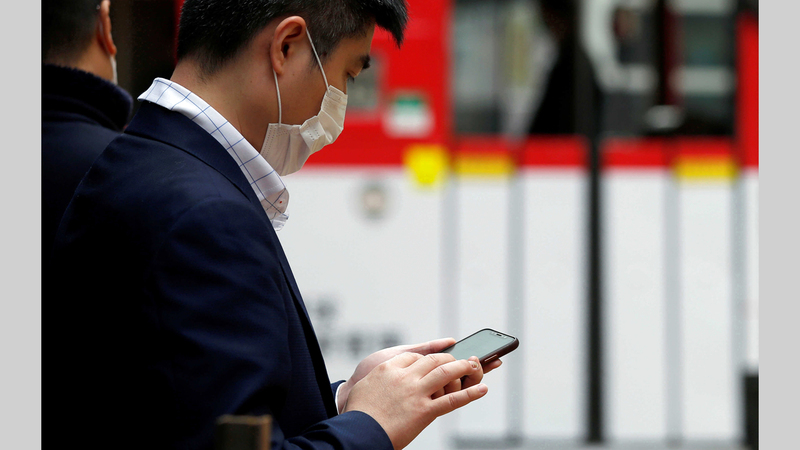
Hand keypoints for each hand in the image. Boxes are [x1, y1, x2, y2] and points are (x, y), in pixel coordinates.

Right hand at [343, 352, 488, 449]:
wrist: (359, 432)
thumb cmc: (358, 413)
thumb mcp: (365, 386)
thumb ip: (379, 378)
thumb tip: (386, 378)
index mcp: (389, 368)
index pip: (415, 356)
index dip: (428, 357)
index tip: (434, 360)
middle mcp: (405, 376)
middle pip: (434, 360)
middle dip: (449, 358)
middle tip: (459, 360)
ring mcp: (416, 393)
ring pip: (446, 373)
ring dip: (463, 367)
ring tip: (474, 365)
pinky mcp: (425, 411)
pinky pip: (452, 400)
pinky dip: (470, 394)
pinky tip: (482, 389)